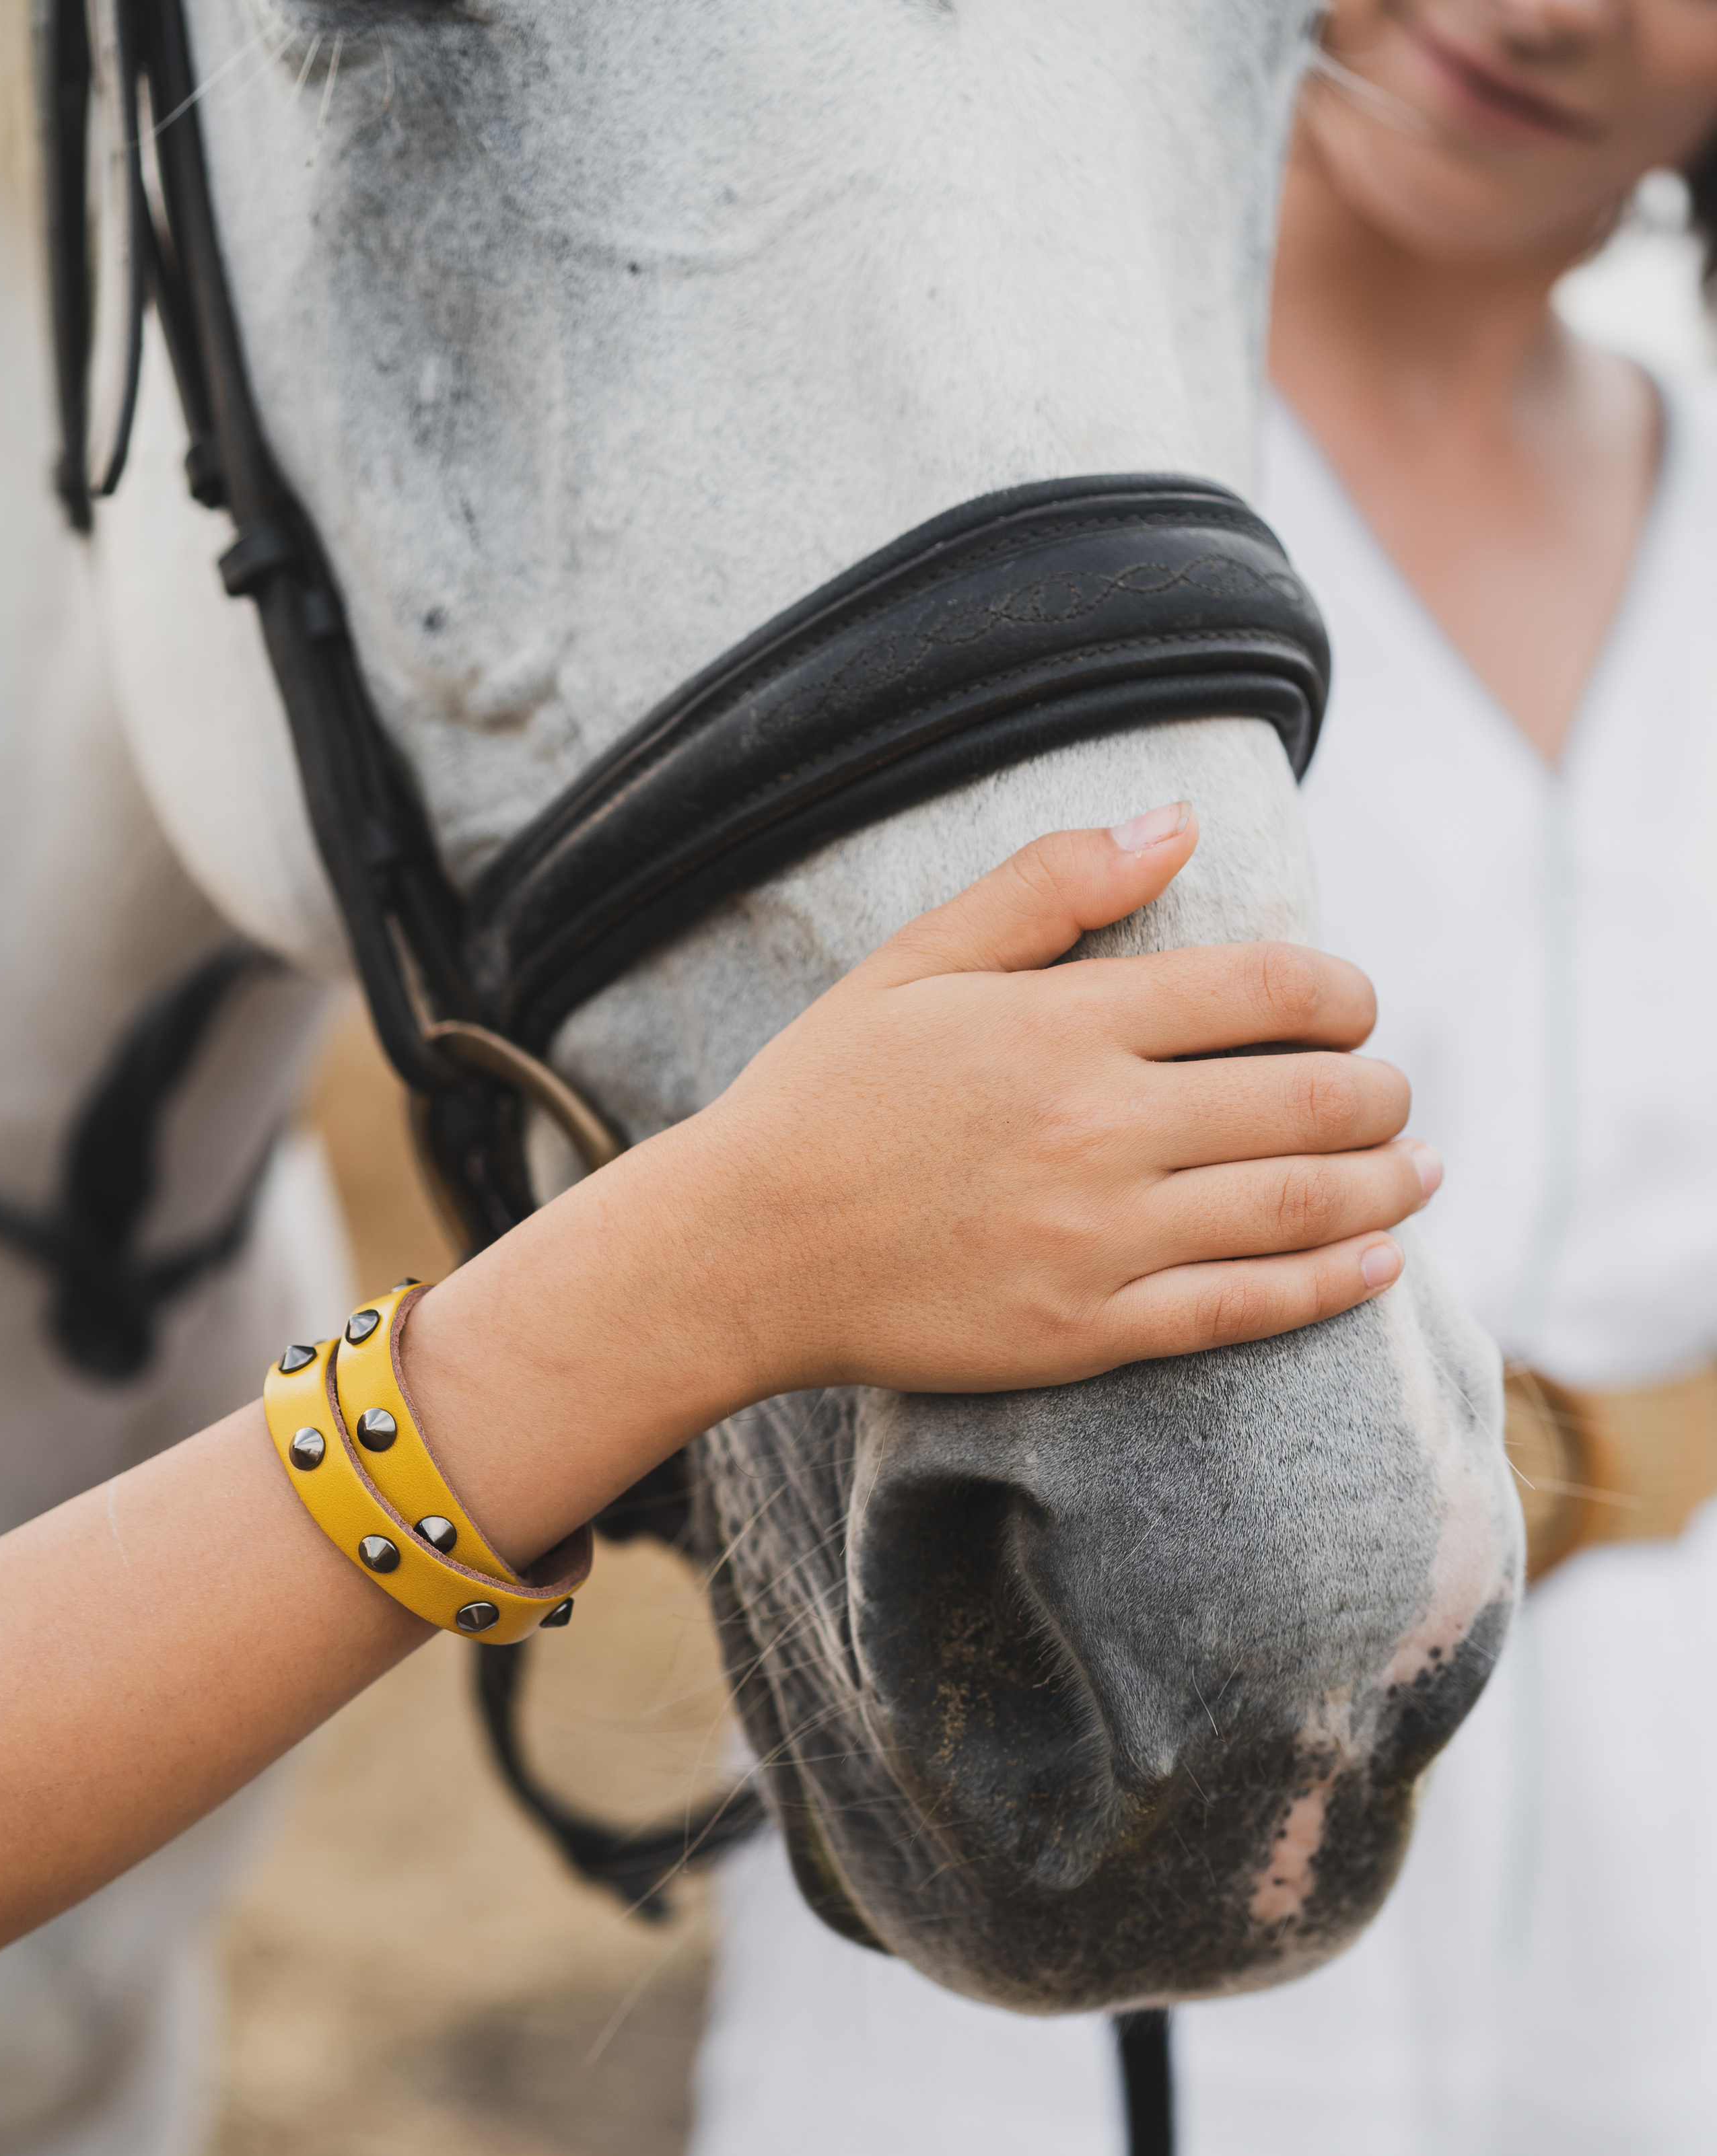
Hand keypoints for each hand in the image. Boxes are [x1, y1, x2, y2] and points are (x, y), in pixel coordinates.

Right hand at [681, 801, 1433, 1397]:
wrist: (740, 1250)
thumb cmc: (823, 1096)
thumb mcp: (918, 961)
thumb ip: (1050, 888)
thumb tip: (1178, 820)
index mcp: (1066, 1023)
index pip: (1267, 990)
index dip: (1342, 994)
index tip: (1353, 1007)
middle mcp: (1100, 1128)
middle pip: (1309, 1100)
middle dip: (1379, 1091)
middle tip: (1392, 1092)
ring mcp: (1098, 1239)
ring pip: (1296, 1205)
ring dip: (1384, 1185)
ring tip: (1420, 1169)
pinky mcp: (1085, 1331)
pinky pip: (1241, 1308)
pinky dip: (1328, 1285)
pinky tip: (1377, 1266)